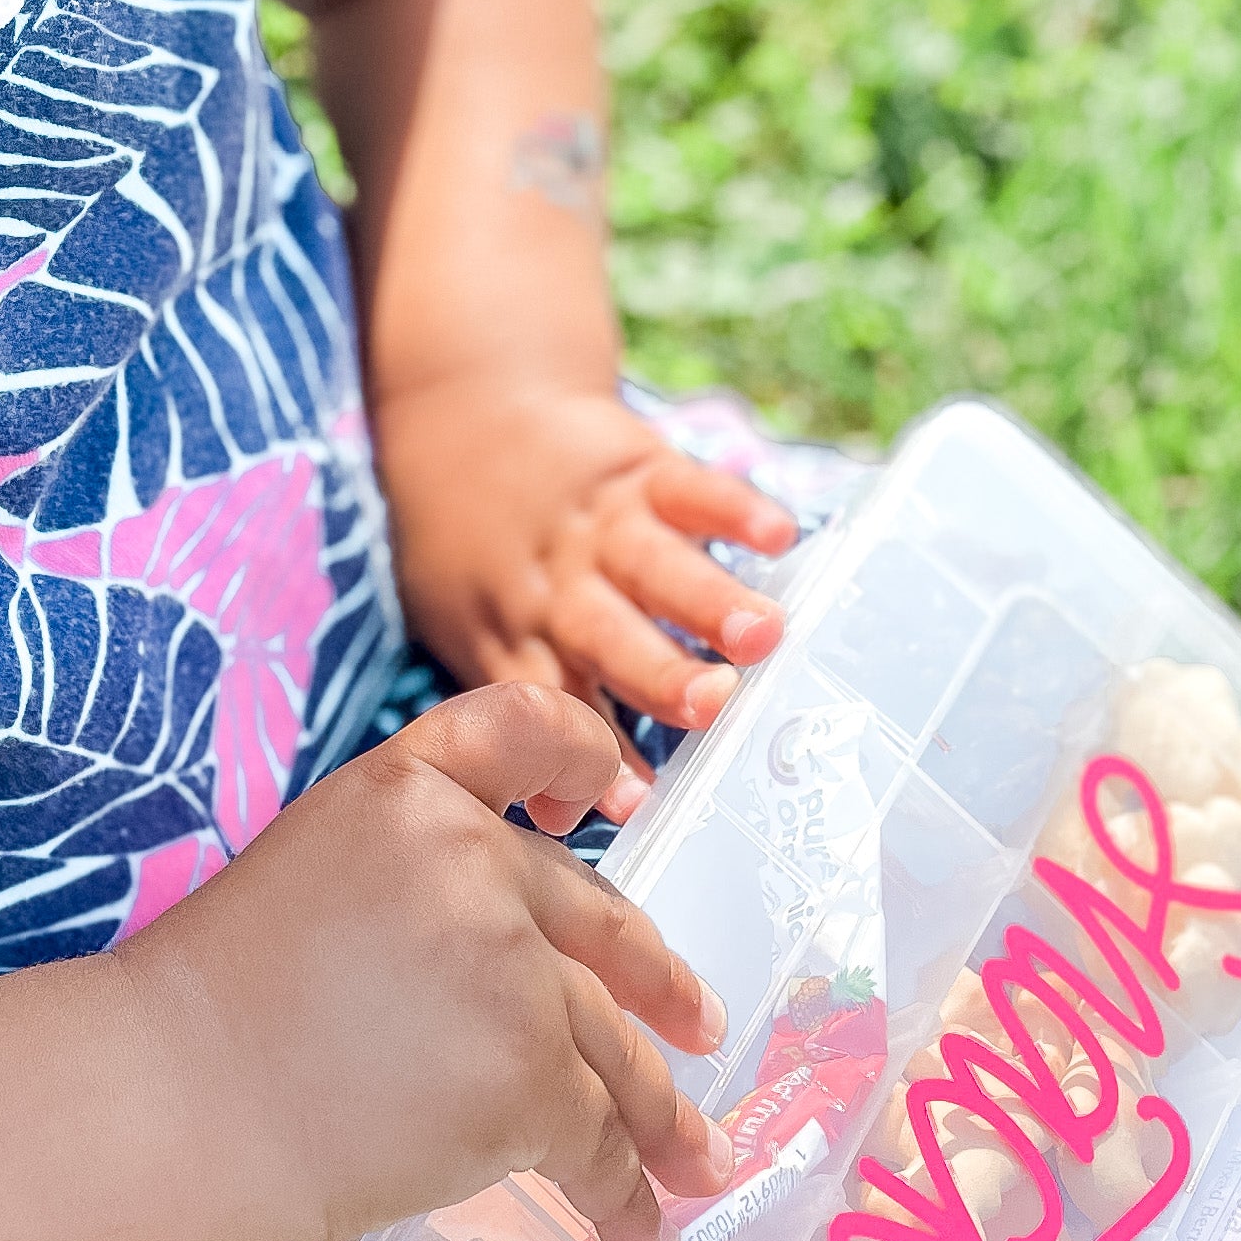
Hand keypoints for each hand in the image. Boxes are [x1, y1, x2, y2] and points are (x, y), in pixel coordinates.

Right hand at [118, 684, 736, 1240]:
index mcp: (408, 794)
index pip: (520, 727)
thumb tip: (521, 950)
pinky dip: (624, 1195)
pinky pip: (597, 1141)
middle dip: (660, 988)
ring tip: (699, 1164)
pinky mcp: (525, 1079)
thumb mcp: (312, 872)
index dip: (578, 753)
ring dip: (664, 1119)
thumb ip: (419, 875)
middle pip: (596, 925)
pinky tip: (642, 1232)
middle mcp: (474, 863)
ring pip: (614, 1050)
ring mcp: (511, 972)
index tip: (612, 791)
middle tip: (700, 1025)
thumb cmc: (213, 1009)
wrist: (171, 1103)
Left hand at [370, 374, 796, 763]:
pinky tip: (777, 535)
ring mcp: (600, 526)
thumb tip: (552, 824)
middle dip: (660, 675)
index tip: (640, 805)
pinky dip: (732, 509)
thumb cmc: (473, 550)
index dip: (596, 757)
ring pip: (656, 568)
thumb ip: (523, 712)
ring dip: (708, 600)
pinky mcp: (637, 468)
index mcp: (521, 638)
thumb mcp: (469, 628)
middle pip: (609, 638)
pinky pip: (689, 488)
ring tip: (763, 634)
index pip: (559, 706)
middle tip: (712, 707)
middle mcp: (561, 588)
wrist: (463, 416)